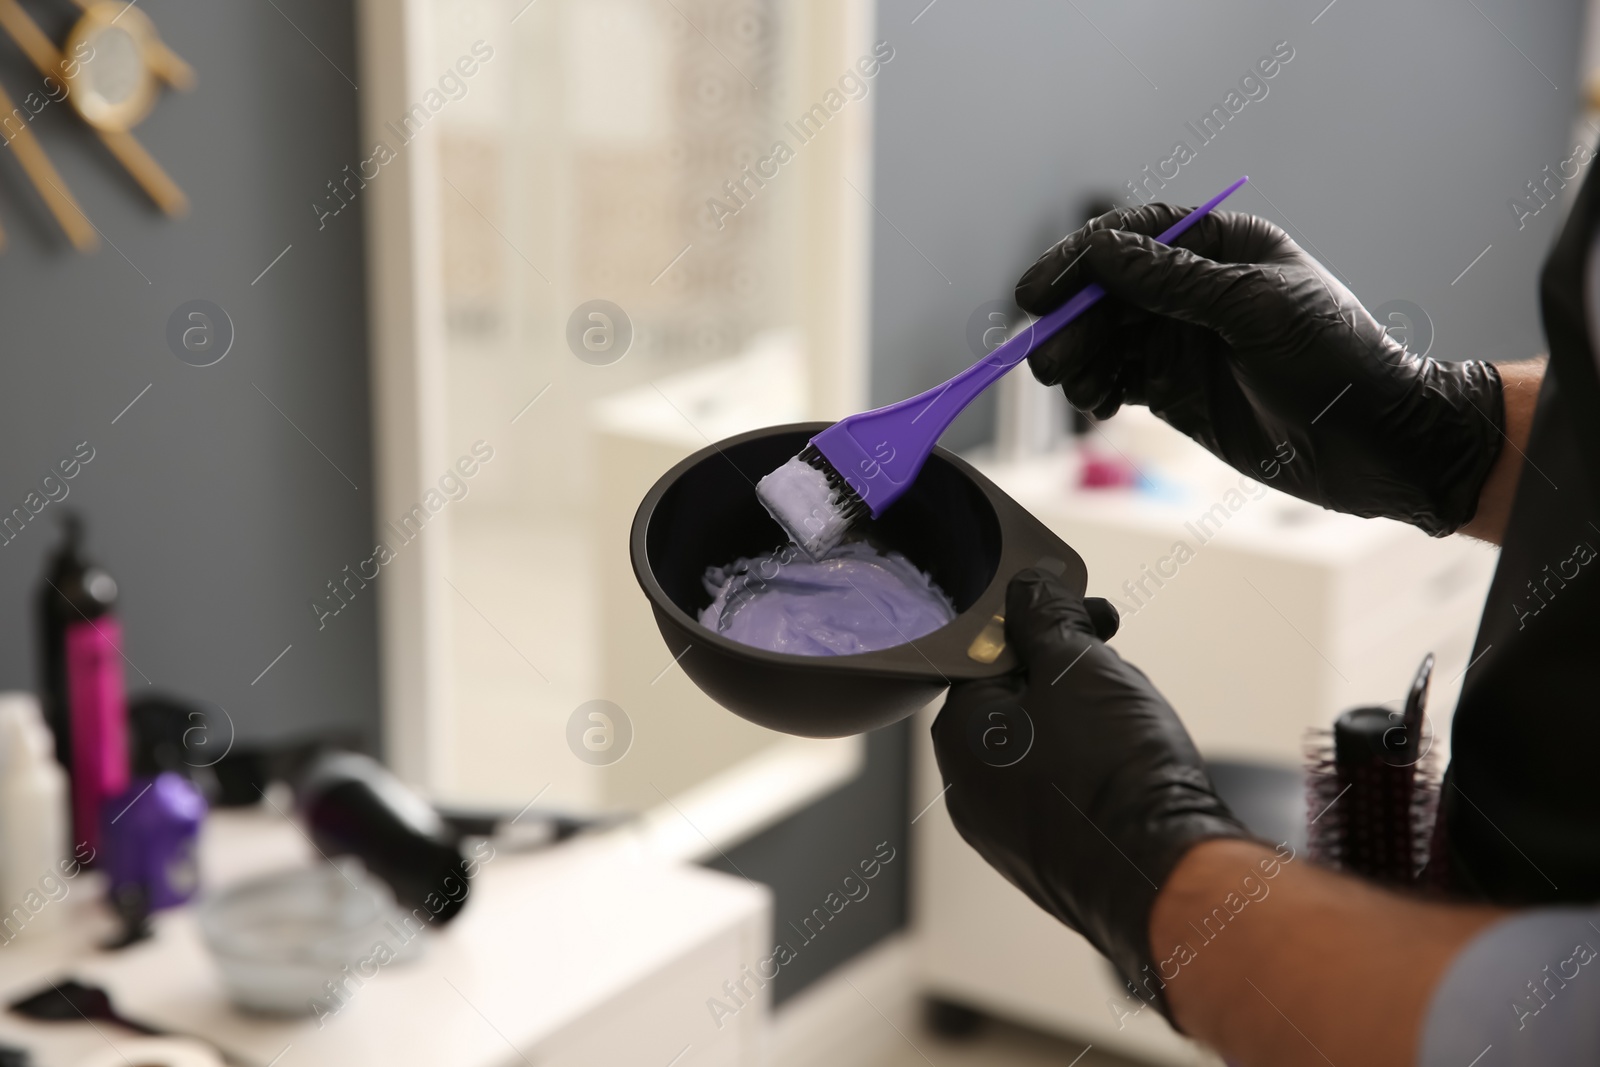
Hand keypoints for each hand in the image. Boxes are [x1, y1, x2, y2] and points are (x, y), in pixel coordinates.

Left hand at [931, 569, 1247, 1016]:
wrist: (1163, 877)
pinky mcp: (1049, 860)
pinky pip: (1066, 794)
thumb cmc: (1113, 773)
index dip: (1042, 630)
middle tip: (1117, 672)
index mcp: (959, 734)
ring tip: (1133, 724)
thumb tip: (1030, 588)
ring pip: (1046, 749)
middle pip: (1017, 703)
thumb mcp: (1077, 663)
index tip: (1086, 620)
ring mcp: (1007, 832)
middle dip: (1070, 677)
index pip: (988, 657)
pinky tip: (1133, 771)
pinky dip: (1097, 772)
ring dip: (1088, 723)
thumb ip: (1046, 616)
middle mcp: (969, 788)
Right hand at [1016, 205, 1504, 536]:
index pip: (1133, 236)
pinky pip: (1117, 378)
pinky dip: (1096, 388)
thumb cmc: (1336, 361)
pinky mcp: (1175, 388)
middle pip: (1107, 291)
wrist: (1376, 444)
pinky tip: (1097, 404)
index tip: (1041, 294)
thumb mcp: (1255, 310)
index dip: (1080, 260)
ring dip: (1078, 359)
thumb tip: (1103, 253)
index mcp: (1222, 247)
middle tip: (1048, 360)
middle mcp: (1195, 289)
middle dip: (1072, 322)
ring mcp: (1182, 340)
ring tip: (1072, 386)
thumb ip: (1175, 282)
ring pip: (1104, 338)